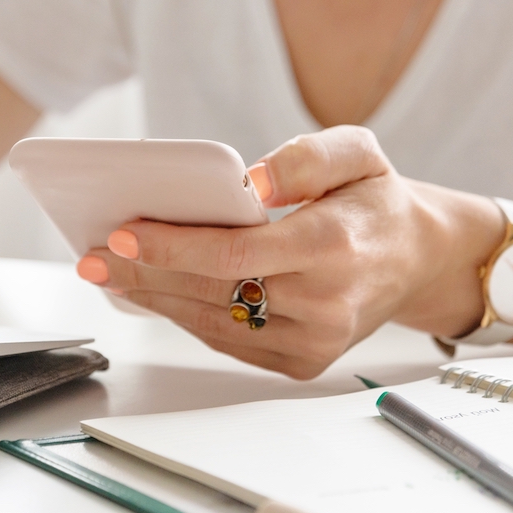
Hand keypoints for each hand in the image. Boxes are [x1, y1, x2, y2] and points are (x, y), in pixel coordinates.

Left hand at [75, 126, 502, 378]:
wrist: (421, 257)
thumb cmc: (378, 200)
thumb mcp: (360, 151)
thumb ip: (307, 157)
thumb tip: (251, 182)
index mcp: (333, 247)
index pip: (233, 254)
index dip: (171, 244)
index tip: (121, 230)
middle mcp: (325, 303)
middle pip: (212, 293)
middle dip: (143, 272)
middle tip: (90, 255)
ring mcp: (315, 341)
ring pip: (213, 323)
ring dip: (155, 298)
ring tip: (108, 273)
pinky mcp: (304, 362)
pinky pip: (230, 341)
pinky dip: (186, 316)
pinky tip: (154, 292)